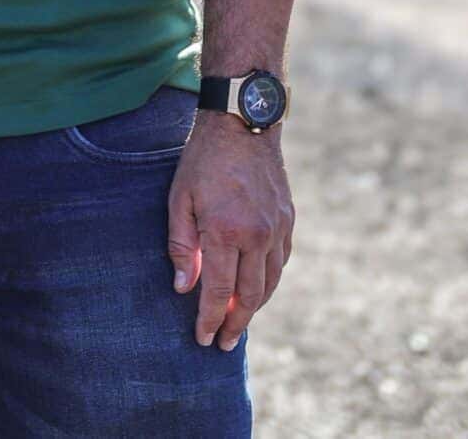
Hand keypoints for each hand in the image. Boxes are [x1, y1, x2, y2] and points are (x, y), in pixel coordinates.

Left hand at [166, 113, 293, 349]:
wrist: (244, 123)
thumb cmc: (203, 160)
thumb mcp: (179, 199)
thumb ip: (182, 246)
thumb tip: (183, 287)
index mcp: (226, 231)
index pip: (218, 291)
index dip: (209, 318)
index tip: (203, 338)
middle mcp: (257, 235)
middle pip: (249, 295)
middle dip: (235, 323)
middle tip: (224, 343)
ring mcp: (277, 228)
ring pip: (269, 282)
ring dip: (254, 307)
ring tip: (238, 321)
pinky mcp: (288, 219)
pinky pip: (281, 262)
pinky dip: (269, 281)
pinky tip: (256, 288)